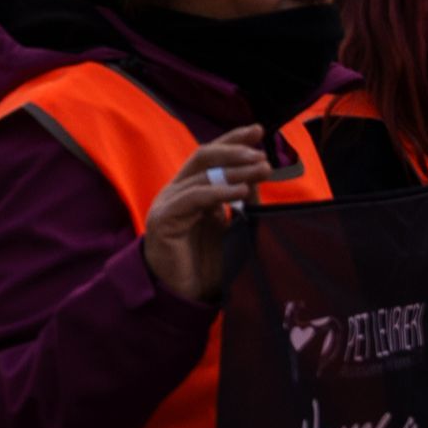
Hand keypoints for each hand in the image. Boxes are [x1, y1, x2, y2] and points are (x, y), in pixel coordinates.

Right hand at [143, 128, 304, 303]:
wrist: (184, 296)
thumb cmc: (208, 265)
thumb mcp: (234, 228)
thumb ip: (244, 204)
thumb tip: (257, 176)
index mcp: (192, 190)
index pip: (211, 156)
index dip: (233, 140)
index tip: (259, 130)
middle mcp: (178, 191)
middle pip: (203, 156)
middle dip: (235, 150)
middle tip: (263, 153)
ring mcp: (168, 203)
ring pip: (201, 173)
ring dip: (235, 169)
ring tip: (261, 168)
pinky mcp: (164, 218)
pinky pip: (193, 197)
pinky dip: (219, 191)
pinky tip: (241, 190)